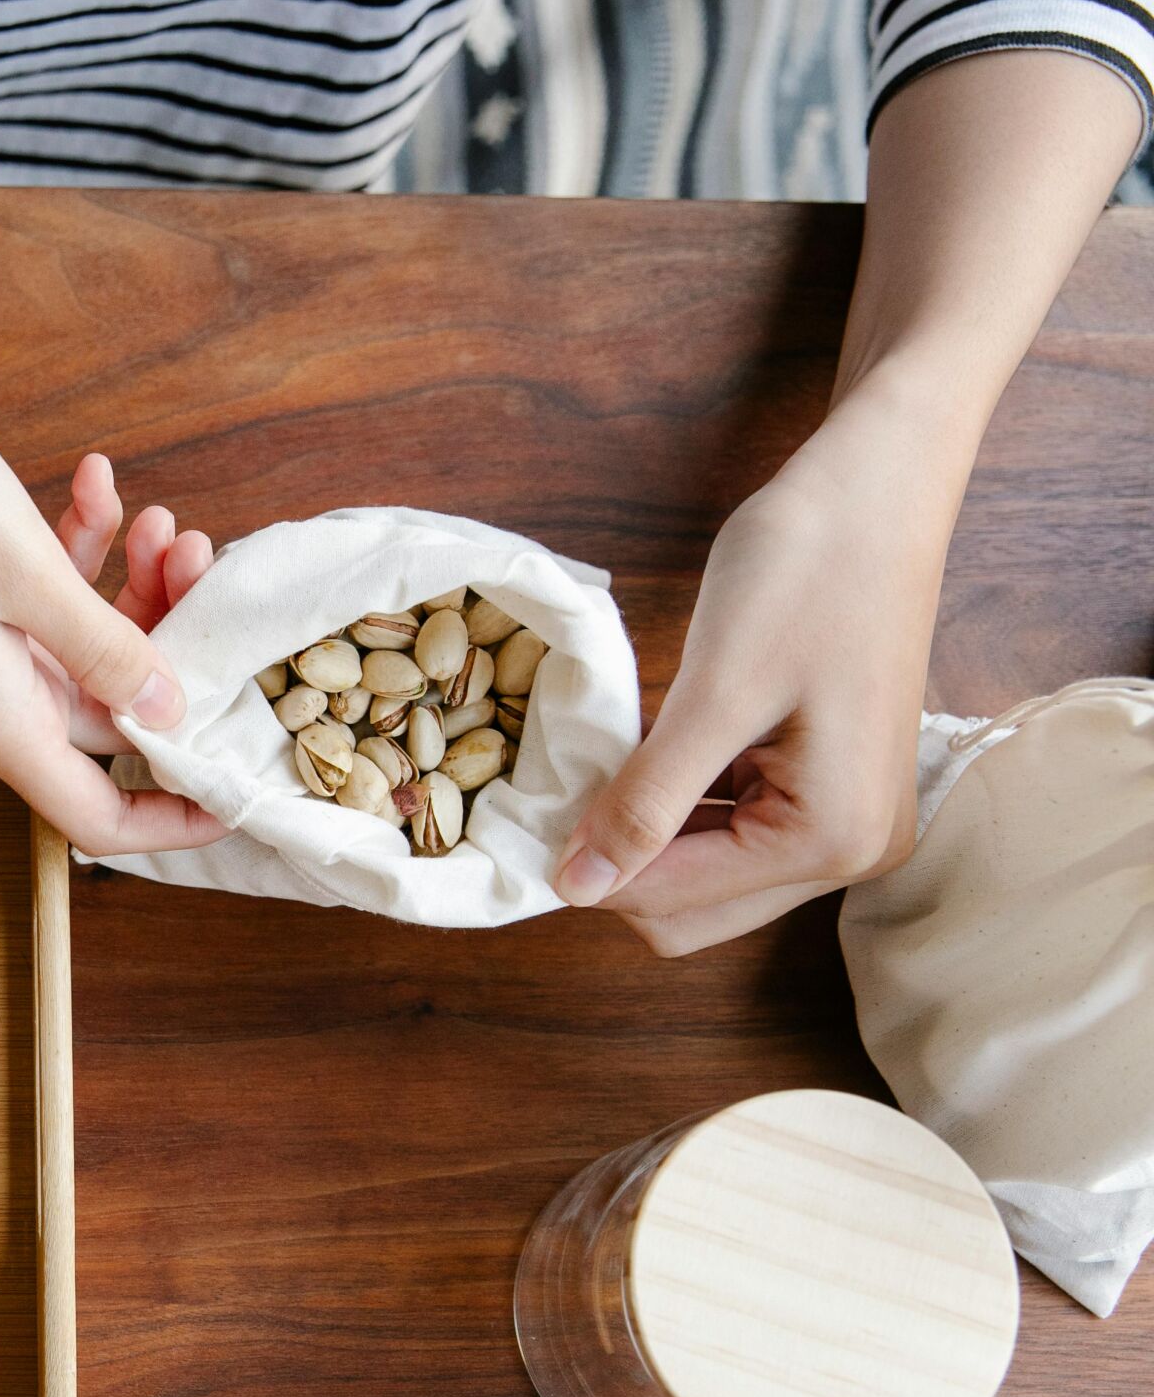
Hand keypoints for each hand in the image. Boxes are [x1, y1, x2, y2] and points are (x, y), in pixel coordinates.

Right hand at [0, 341, 223, 854]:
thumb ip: (106, 650)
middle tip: (197, 554)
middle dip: (171, 644)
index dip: (176, 814)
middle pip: (110, 719)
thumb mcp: (25, 571)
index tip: (244, 783)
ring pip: (86, 652)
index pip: (100, 816)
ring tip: (154, 516)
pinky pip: (45, 604)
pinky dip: (81, 553)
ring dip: (131, 587)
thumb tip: (169, 713)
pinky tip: (95, 486)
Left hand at [550, 382, 959, 953]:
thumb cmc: (805, 572)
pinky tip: (641, 753)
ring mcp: (848, 822)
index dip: (588, 872)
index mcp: (832, 840)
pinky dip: (676, 804)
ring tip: (592, 768)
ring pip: (706, 875)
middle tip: (553, 794)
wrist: (878, 486)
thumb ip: (646, 803)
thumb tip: (577, 889)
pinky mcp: (831, 786)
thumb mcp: (714, 694)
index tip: (520, 824)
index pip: (673, 904)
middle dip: (618, 864)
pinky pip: (731, 826)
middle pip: (692, 910)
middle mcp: (853, 853)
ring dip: (643, 835)